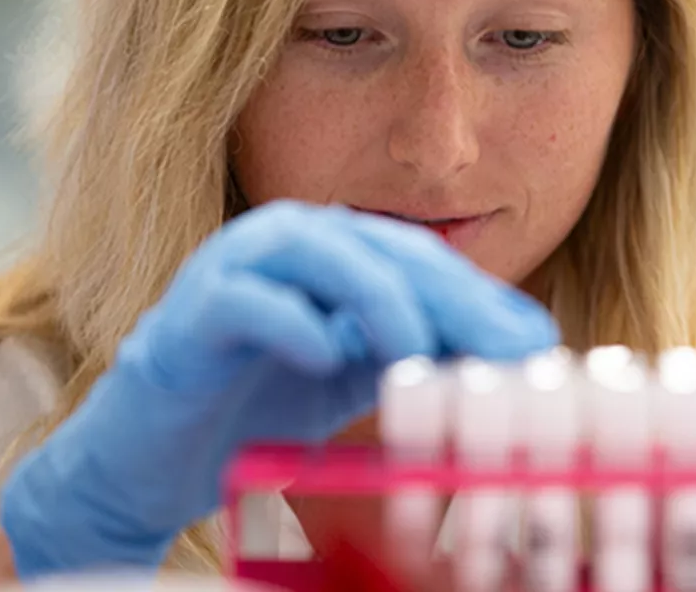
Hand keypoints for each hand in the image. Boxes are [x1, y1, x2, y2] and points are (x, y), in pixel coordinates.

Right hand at [0, 201, 557, 578]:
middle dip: (449, 296)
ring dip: (376, 297)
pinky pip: (242, 300)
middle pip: (381, 247)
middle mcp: (289, 240)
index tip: (536, 339)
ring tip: (415, 350)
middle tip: (501, 345)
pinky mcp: (189, 312)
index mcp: (335, 247)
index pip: (421, 259)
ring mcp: (234, 266)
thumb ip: (428, 349)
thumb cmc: (266, 402)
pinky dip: (290, 322)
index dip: (480, 296)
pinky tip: (325, 356)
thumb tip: (521, 345)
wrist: (159, 454)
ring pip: (317, 251)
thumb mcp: (364, 373)